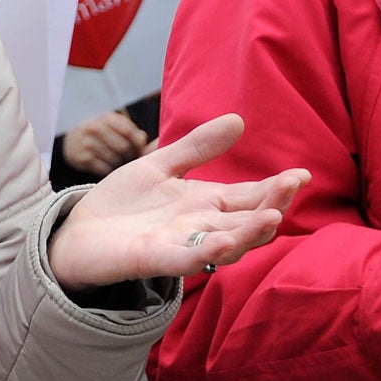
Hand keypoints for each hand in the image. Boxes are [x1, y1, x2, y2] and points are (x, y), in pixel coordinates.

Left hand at [46, 114, 304, 290]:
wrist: (78, 233)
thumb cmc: (122, 204)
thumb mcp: (160, 165)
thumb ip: (197, 147)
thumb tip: (238, 120)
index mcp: (204, 204)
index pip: (248, 196)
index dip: (275, 188)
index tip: (302, 174)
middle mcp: (200, 227)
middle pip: (245, 221)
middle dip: (271, 206)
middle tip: (291, 187)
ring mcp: (179, 245)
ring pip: (225, 244)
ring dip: (249, 233)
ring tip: (272, 217)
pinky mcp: (153, 260)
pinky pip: (185, 260)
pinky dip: (205, 252)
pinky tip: (223, 241)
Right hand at [62, 111, 148, 176]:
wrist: (71, 142)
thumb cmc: (100, 135)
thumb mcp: (114, 127)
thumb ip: (131, 132)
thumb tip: (143, 139)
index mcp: (106, 117)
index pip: (128, 131)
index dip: (138, 144)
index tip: (141, 150)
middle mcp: (94, 128)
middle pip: (123, 147)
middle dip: (131, 156)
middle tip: (131, 160)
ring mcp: (86, 143)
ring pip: (115, 159)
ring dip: (120, 165)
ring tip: (120, 164)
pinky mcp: (82, 158)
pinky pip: (104, 169)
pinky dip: (110, 171)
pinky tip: (110, 168)